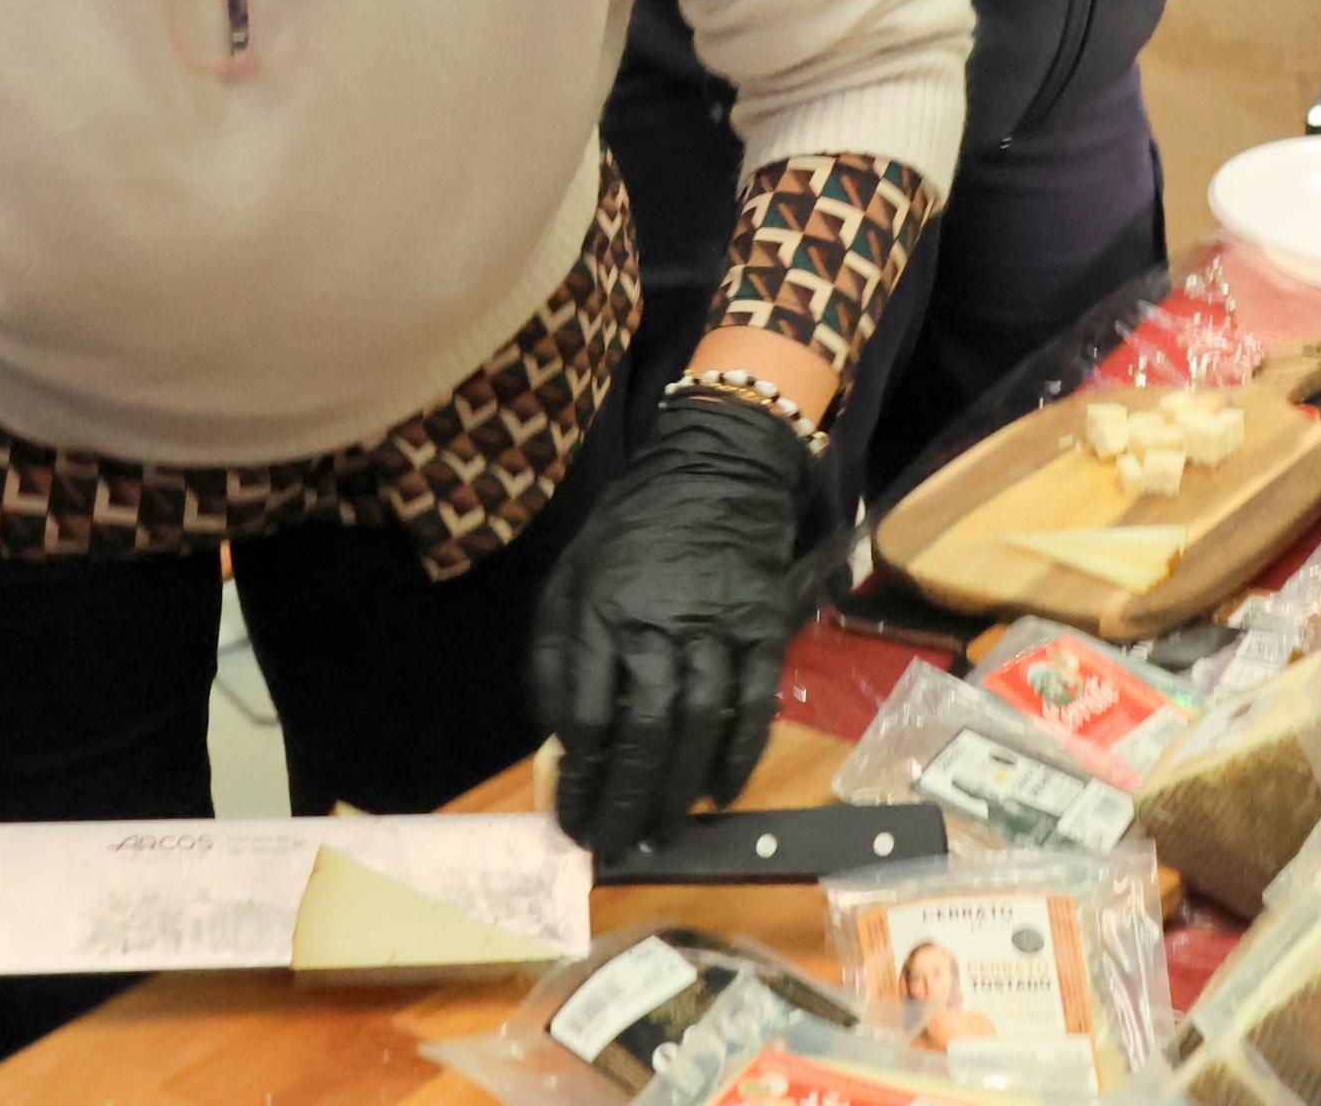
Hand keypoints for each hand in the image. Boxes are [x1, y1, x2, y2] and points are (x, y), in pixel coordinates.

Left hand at [529, 393, 816, 856]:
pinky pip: (755, 703)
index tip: (574, 821)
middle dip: (628, 800)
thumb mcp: (569, 580)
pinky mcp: (763, 628)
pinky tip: (721, 792)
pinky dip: (740, 755)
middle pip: (644, 730)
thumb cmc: (630, 536)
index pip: (586, 714)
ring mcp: (716, 627)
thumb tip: (561, 740)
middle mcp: (656, 623)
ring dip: (680, 791)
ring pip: (699, 724)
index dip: (579, 779)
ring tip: (663, 833)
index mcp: (598, 612)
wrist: (715, 473)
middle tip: (619, 846)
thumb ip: (557, 657)